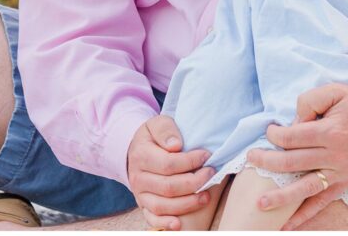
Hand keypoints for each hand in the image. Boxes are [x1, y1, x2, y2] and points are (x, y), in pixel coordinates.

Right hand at [127, 115, 215, 229]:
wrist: (136, 150)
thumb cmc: (153, 137)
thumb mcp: (157, 124)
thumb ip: (166, 130)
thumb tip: (175, 145)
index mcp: (141, 155)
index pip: (168, 163)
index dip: (190, 161)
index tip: (206, 156)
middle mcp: (138, 177)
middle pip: (168, 187)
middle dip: (194, 182)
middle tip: (211, 174)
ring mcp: (140, 193)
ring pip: (162, 205)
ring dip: (187, 203)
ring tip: (205, 196)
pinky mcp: (143, 205)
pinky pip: (152, 218)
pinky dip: (165, 223)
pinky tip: (179, 224)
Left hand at [244, 85, 347, 229]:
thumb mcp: (335, 91)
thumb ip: (310, 101)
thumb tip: (293, 121)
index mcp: (331, 132)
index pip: (292, 138)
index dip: (275, 134)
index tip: (270, 131)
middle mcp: (335, 156)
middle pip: (293, 163)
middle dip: (267, 162)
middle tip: (250, 159)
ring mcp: (341, 173)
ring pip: (305, 188)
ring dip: (281, 197)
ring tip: (260, 204)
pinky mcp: (346, 183)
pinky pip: (323, 202)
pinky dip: (305, 214)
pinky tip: (288, 224)